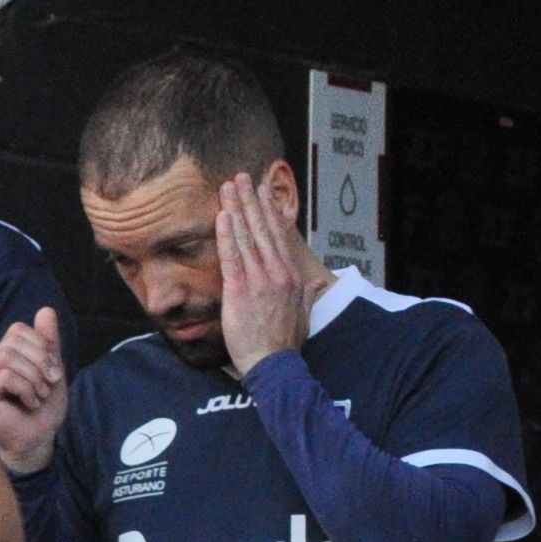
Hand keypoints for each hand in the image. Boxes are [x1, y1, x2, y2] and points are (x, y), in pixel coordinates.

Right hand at [0, 306, 66, 473]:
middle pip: (14, 341)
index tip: (54, 372)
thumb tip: (46, 310)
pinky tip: (29, 403)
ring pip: (10, 357)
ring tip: (39, 396)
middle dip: (41, 362)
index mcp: (0, 356)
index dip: (42, 347)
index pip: (18, 330)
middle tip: (49, 386)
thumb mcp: (50, 371)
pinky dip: (26, 389)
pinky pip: (6, 375)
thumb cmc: (41, 411)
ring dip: (35, 378)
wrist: (37, 441)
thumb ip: (47, 342)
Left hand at [215, 174, 325, 377]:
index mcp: (291, 277)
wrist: (274, 365)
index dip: (269, 211)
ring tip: (228, 187)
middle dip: (251, 201)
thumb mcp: (304, 314)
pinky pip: (232, 257)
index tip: (262, 192)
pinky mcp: (240, 290)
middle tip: (242, 177)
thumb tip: (317, 280)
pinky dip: (227, 235)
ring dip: (236, 209)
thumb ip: (308, 292)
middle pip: (262, 229)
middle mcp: (277, 273)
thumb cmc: (286, 343)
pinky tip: (223, 215)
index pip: (278, 236)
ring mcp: (259, 280)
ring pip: (246, 237)